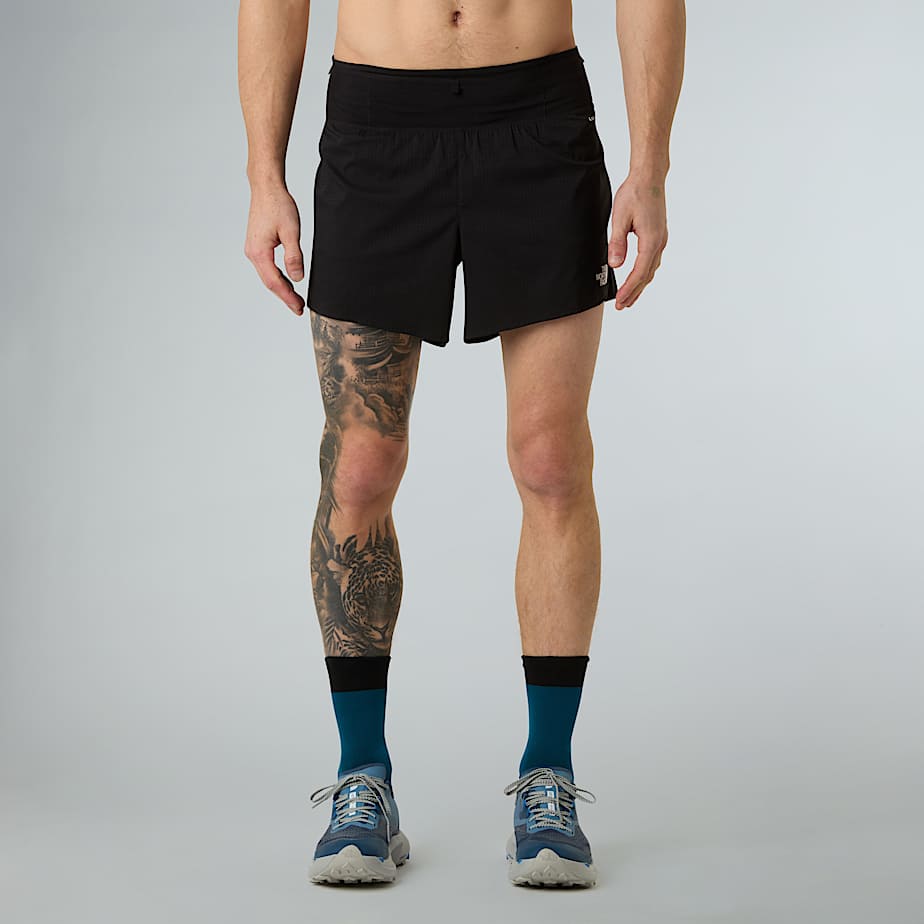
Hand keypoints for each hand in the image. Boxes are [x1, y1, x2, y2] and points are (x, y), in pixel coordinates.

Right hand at [244, 183, 304, 315]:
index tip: (299, 308)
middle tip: (299, 308)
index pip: (275, 282)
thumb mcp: (291, 232)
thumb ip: (294, 256)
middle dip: (285, 297)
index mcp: (260, 252)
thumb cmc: (278, 205)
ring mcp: (253, 250)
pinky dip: (277, 277)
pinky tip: (287, 281)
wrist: (266, 188)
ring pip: (268, 276)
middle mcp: (252, 253)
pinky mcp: (257, 246)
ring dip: (282, 288)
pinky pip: (267, 267)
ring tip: (296, 299)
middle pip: (270, 283)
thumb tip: (297, 278)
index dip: (288, 297)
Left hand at [607, 175, 668, 309]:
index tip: (620, 302)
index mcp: (651, 240)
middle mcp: (659, 242)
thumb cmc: (634, 193)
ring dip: (640, 285)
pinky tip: (638, 277)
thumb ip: (617, 243)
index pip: (639, 272)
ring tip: (629, 298)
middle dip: (634, 292)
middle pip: (647, 275)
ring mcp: (661, 239)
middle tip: (622, 307)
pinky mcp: (658, 235)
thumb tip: (615, 265)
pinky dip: (645, 273)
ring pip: (651, 269)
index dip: (629, 289)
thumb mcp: (620, 218)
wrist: (649, 177)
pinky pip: (652, 261)